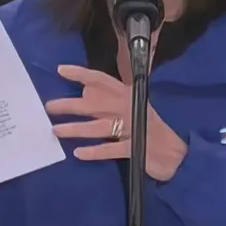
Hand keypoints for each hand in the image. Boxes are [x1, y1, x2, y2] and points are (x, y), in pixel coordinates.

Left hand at [45, 65, 187, 180]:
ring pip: (98, 127)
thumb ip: (113, 103)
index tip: (60, 70)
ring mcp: (132, 128)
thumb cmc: (151, 129)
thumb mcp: (135, 109)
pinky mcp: (135, 148)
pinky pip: (109, 149)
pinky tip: (78, 153)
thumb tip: (83, 97)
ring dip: (75, 129)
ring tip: (56, 130)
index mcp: (128, 95)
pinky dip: (93, 151)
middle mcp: (128, 108)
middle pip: (94, 104)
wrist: (176, 154)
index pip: (102, 80)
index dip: (81, 74)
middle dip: (69, 105)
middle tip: (48, 108)